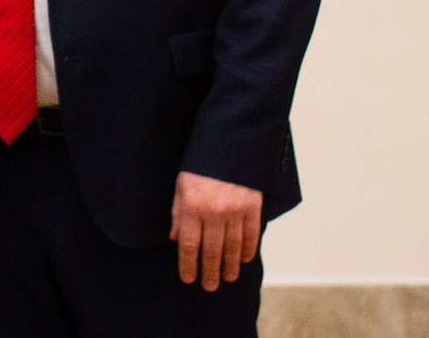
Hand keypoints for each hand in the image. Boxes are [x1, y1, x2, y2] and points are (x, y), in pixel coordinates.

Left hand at [169, 170, 261, 290]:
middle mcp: (214, 212)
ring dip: (230, 265)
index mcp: (192, 206)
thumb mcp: (181, 184)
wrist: (229, 141)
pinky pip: (251, 234)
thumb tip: (176, 239)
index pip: (189, 245)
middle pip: (212, 251)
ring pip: (233, 247)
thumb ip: (178, 213)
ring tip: (228, 277)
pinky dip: (248, 249)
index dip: (188, 265)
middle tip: (210, 286)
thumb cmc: (200, 164)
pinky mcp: (253, 206)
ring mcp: (235, 210)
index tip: (188, 279)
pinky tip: (244, 259)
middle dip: (210, 271)